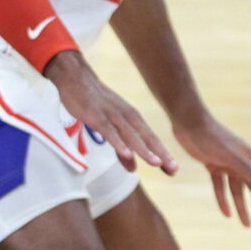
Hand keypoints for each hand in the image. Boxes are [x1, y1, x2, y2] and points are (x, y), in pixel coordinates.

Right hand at [45, 51, 178, 174]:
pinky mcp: (96, 116)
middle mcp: (126, 116)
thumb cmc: (95, 103)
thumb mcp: (111, 125)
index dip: (163, 154)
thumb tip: (133, 169)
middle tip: (173, 170)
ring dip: (143, 149)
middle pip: (146, 137)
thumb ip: (122, 149)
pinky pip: (109, 131)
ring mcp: (111, 115)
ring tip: (156, 163)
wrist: (76, 78)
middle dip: (160, 154)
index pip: (151, 139)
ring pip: (130, 135)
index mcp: (132, 118)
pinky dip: (118, 142)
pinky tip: (126, 154)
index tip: (174, 171)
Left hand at [174, 114, 250, 226]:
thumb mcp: (229, 155)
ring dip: (242, 206)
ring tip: (247, 225)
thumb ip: (247, 168)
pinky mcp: (212, 164)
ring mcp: (227, 164)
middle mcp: (241, 161)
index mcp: (250, 158)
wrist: (188, 122)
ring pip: (237, 190)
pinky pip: (220, 185)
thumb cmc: (210, 137)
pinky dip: (223, 199)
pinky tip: (226, 213)